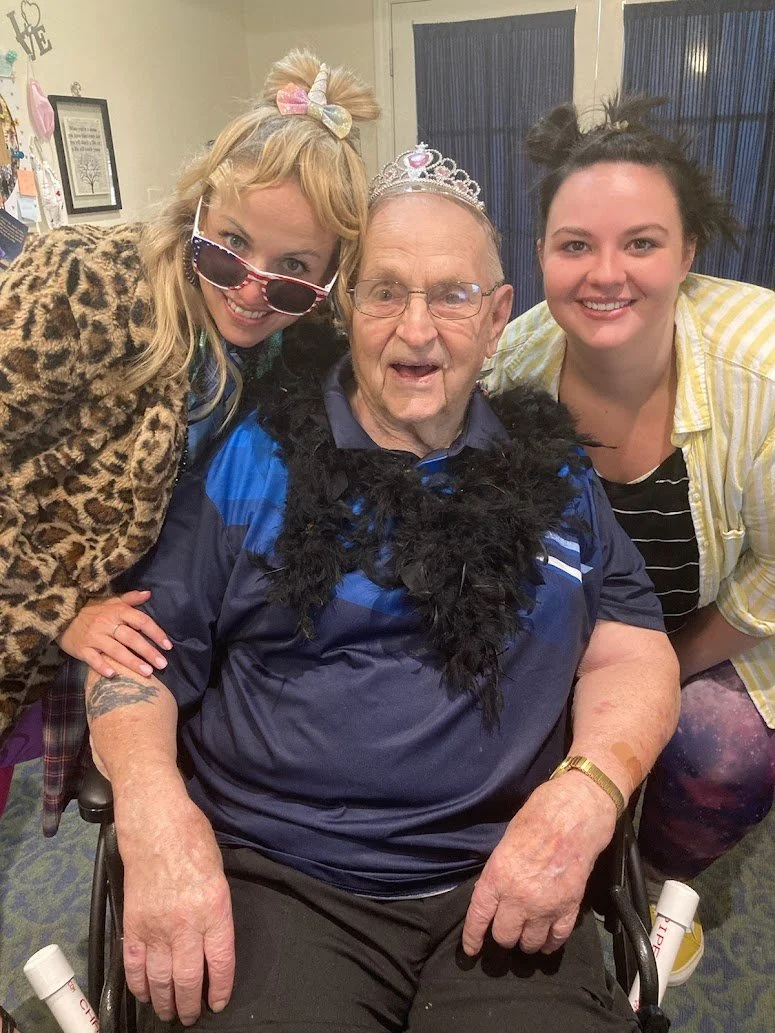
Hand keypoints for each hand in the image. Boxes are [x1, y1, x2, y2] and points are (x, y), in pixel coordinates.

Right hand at [57, 591, 171, 678]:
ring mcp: (94, 637)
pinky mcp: (81, 649)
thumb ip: (130, 598)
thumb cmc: (90, 610)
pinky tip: (113, 675)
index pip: (141, 620)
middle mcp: (107, 623)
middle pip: (131, 638)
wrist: (60, 616)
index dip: (156, 632)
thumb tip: (149, 593)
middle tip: (163, 664)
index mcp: (117, 611)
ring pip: (116, 650)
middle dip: (148, 651)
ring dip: (132, 662)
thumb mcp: (110, 600)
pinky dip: (102, 666)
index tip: (168, 646)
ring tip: (147, 673)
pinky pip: (93, 659)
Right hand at [117, 783, 234, 1025]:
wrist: (155, 825)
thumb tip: (213, 940)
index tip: (218, 1003)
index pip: (221, 962)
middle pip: (190, 978)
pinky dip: (140, 986)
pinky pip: (134, 966)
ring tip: (170, 1012)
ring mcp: (157, 927)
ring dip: (166, 1002)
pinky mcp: (133, 925)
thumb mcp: (219, 873)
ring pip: (161, 979)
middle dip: (191, 1005)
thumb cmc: (192, 840)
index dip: (220, 988)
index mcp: (215, 908)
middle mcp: (186, 923)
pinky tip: (147, 994)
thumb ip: (217, 910)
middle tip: (190, 1017)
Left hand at [461, 773, 616, 956]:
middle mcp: (518, 897)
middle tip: (507, 928)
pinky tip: (547, 942)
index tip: (471, 950)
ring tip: (526, 934)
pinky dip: (550, 943)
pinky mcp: (569, 908)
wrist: (574, 815)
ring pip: (529, 943)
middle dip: (503, 935)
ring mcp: (545, 906)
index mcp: (497, 877)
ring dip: (526, 941)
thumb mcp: (505, 843)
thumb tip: (493, 892)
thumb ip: (498, 872)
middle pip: (504, 936)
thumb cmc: (537, 818)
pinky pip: (557, 939)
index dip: (472, 937)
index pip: (478, 917)